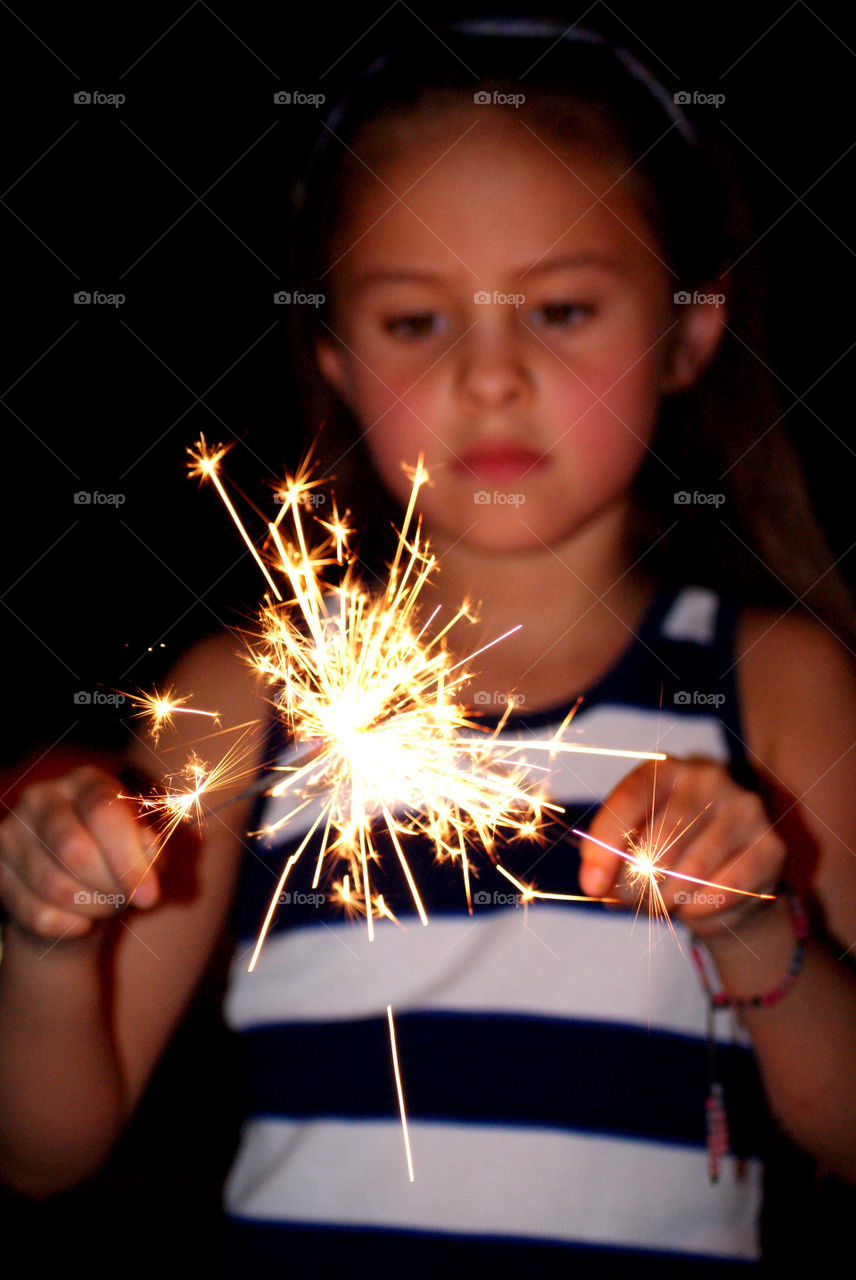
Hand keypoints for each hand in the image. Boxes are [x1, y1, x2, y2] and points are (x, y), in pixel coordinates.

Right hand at [0, 766, 158, 939]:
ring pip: (52, 884)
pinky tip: (80, 923)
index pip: (105, 813)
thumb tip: (148, 857)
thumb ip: (151, 849)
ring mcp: (12, 831)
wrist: (78, 889)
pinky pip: (31, 910)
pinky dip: (64, 926)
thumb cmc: (119, 859)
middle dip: (107, 887)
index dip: (128, 860)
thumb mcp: (145, 850)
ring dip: (88, 908)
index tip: (149, 898)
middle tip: (124, 902)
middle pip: (74, 849)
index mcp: (87, 782)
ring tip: (105, 908)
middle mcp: (43, 797)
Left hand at [577, 756, 786, 938]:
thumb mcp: (632, 847)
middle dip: (636, 881)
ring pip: (693, 867)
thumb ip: (609, 856)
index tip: (592, 884)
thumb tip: (593, 882)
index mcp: (666, 769)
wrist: (728, 882)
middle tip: (629, 900)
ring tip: (661, 903)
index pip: (630, 798)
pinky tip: (693, 907)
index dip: (606, 845)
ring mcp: (745, 808)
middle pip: (661, 837)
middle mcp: (708, 779)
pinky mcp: (771, 845)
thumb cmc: (669, 856)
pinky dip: (701, 906)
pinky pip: (728, 886)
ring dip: (668, 897)